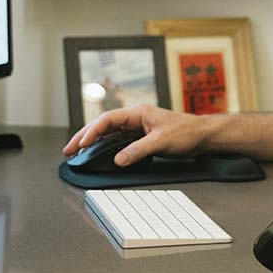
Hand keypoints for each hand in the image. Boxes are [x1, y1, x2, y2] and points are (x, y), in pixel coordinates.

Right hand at [63, 104, 210, 166]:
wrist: (203, 135)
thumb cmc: (187, 133)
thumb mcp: (161, 142)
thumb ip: (138, 151)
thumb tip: (117, 159)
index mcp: (138, 112)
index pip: (108, 119)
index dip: (92, 131)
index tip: (81, 144)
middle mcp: (135, 118)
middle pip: (103, 125)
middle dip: (84, 136)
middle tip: (69, 149)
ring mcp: (137, 127)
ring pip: (109, 133)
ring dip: (93, 142)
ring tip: (77, 152)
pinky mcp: (141, 136)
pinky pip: (118, 140)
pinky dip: (105, 146)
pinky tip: (97, 153)